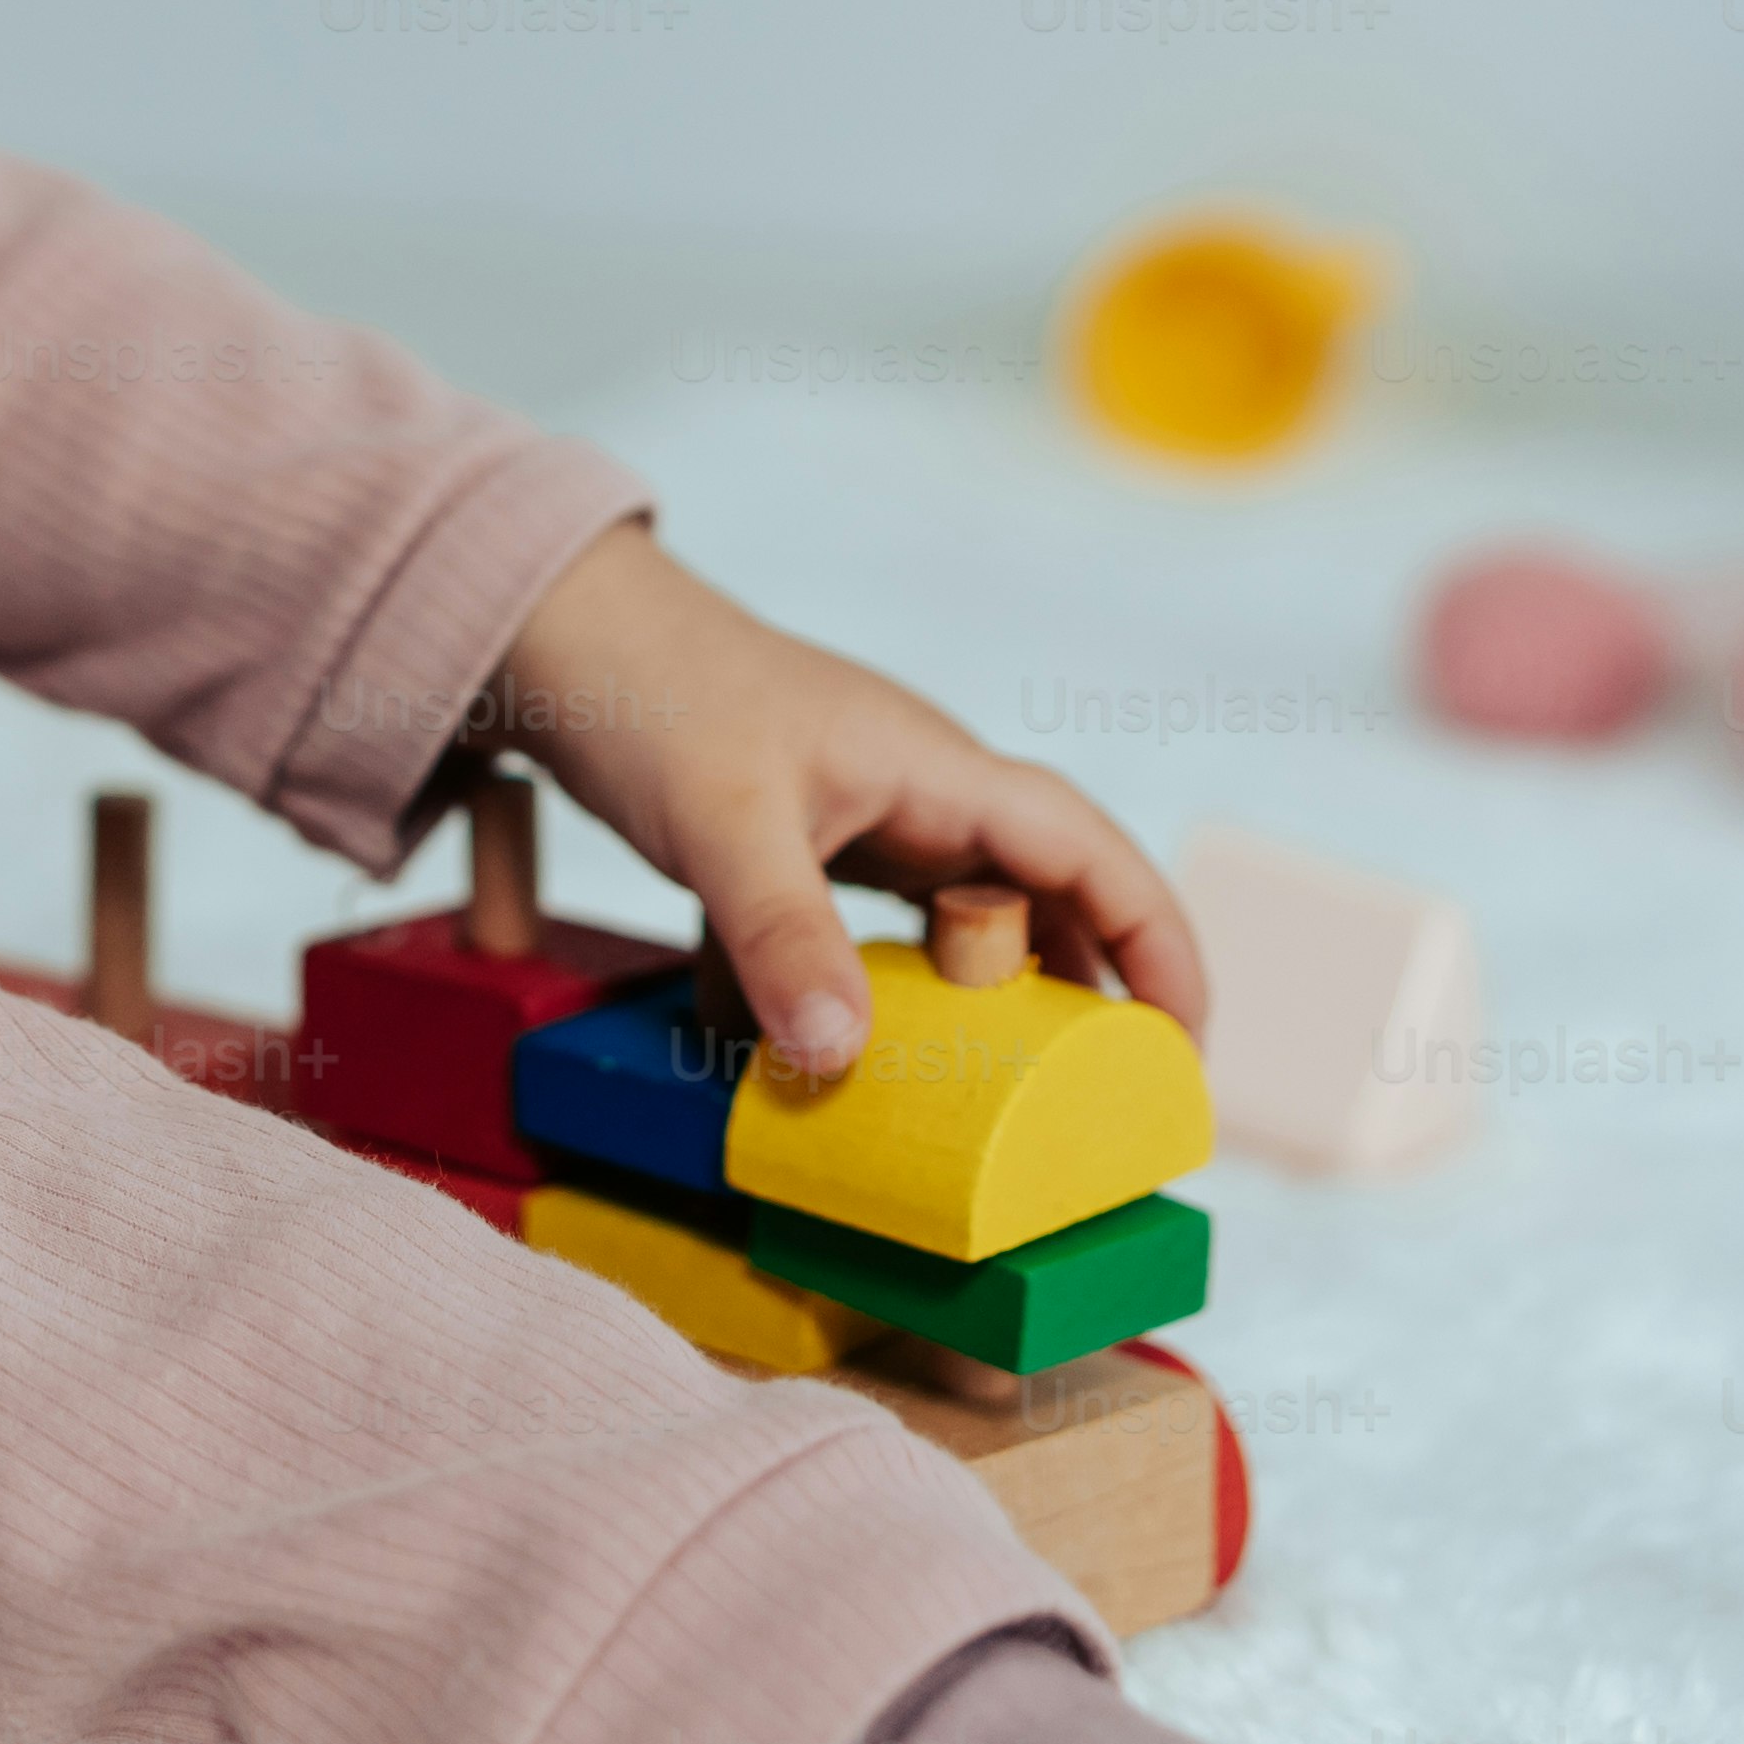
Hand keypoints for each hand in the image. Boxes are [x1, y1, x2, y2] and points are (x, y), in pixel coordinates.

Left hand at [480, 518, 1209, 1073]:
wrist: (560, 638)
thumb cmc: (655, 698)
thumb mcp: (723, 824)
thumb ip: (781, 940)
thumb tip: (841, 1063)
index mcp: (939, 773)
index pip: (1089, 851)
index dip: (1155, 942)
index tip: (1184, 1043)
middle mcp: (921, 797)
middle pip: (1043, 896)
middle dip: (1086, 992)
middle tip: (1102, 1105)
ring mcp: (862, 823)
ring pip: (954, 924)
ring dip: (974, 1007)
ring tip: (993, 1105)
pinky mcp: (801, 849)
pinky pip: (859, 938)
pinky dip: (851, 999)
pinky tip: (811, 1066)